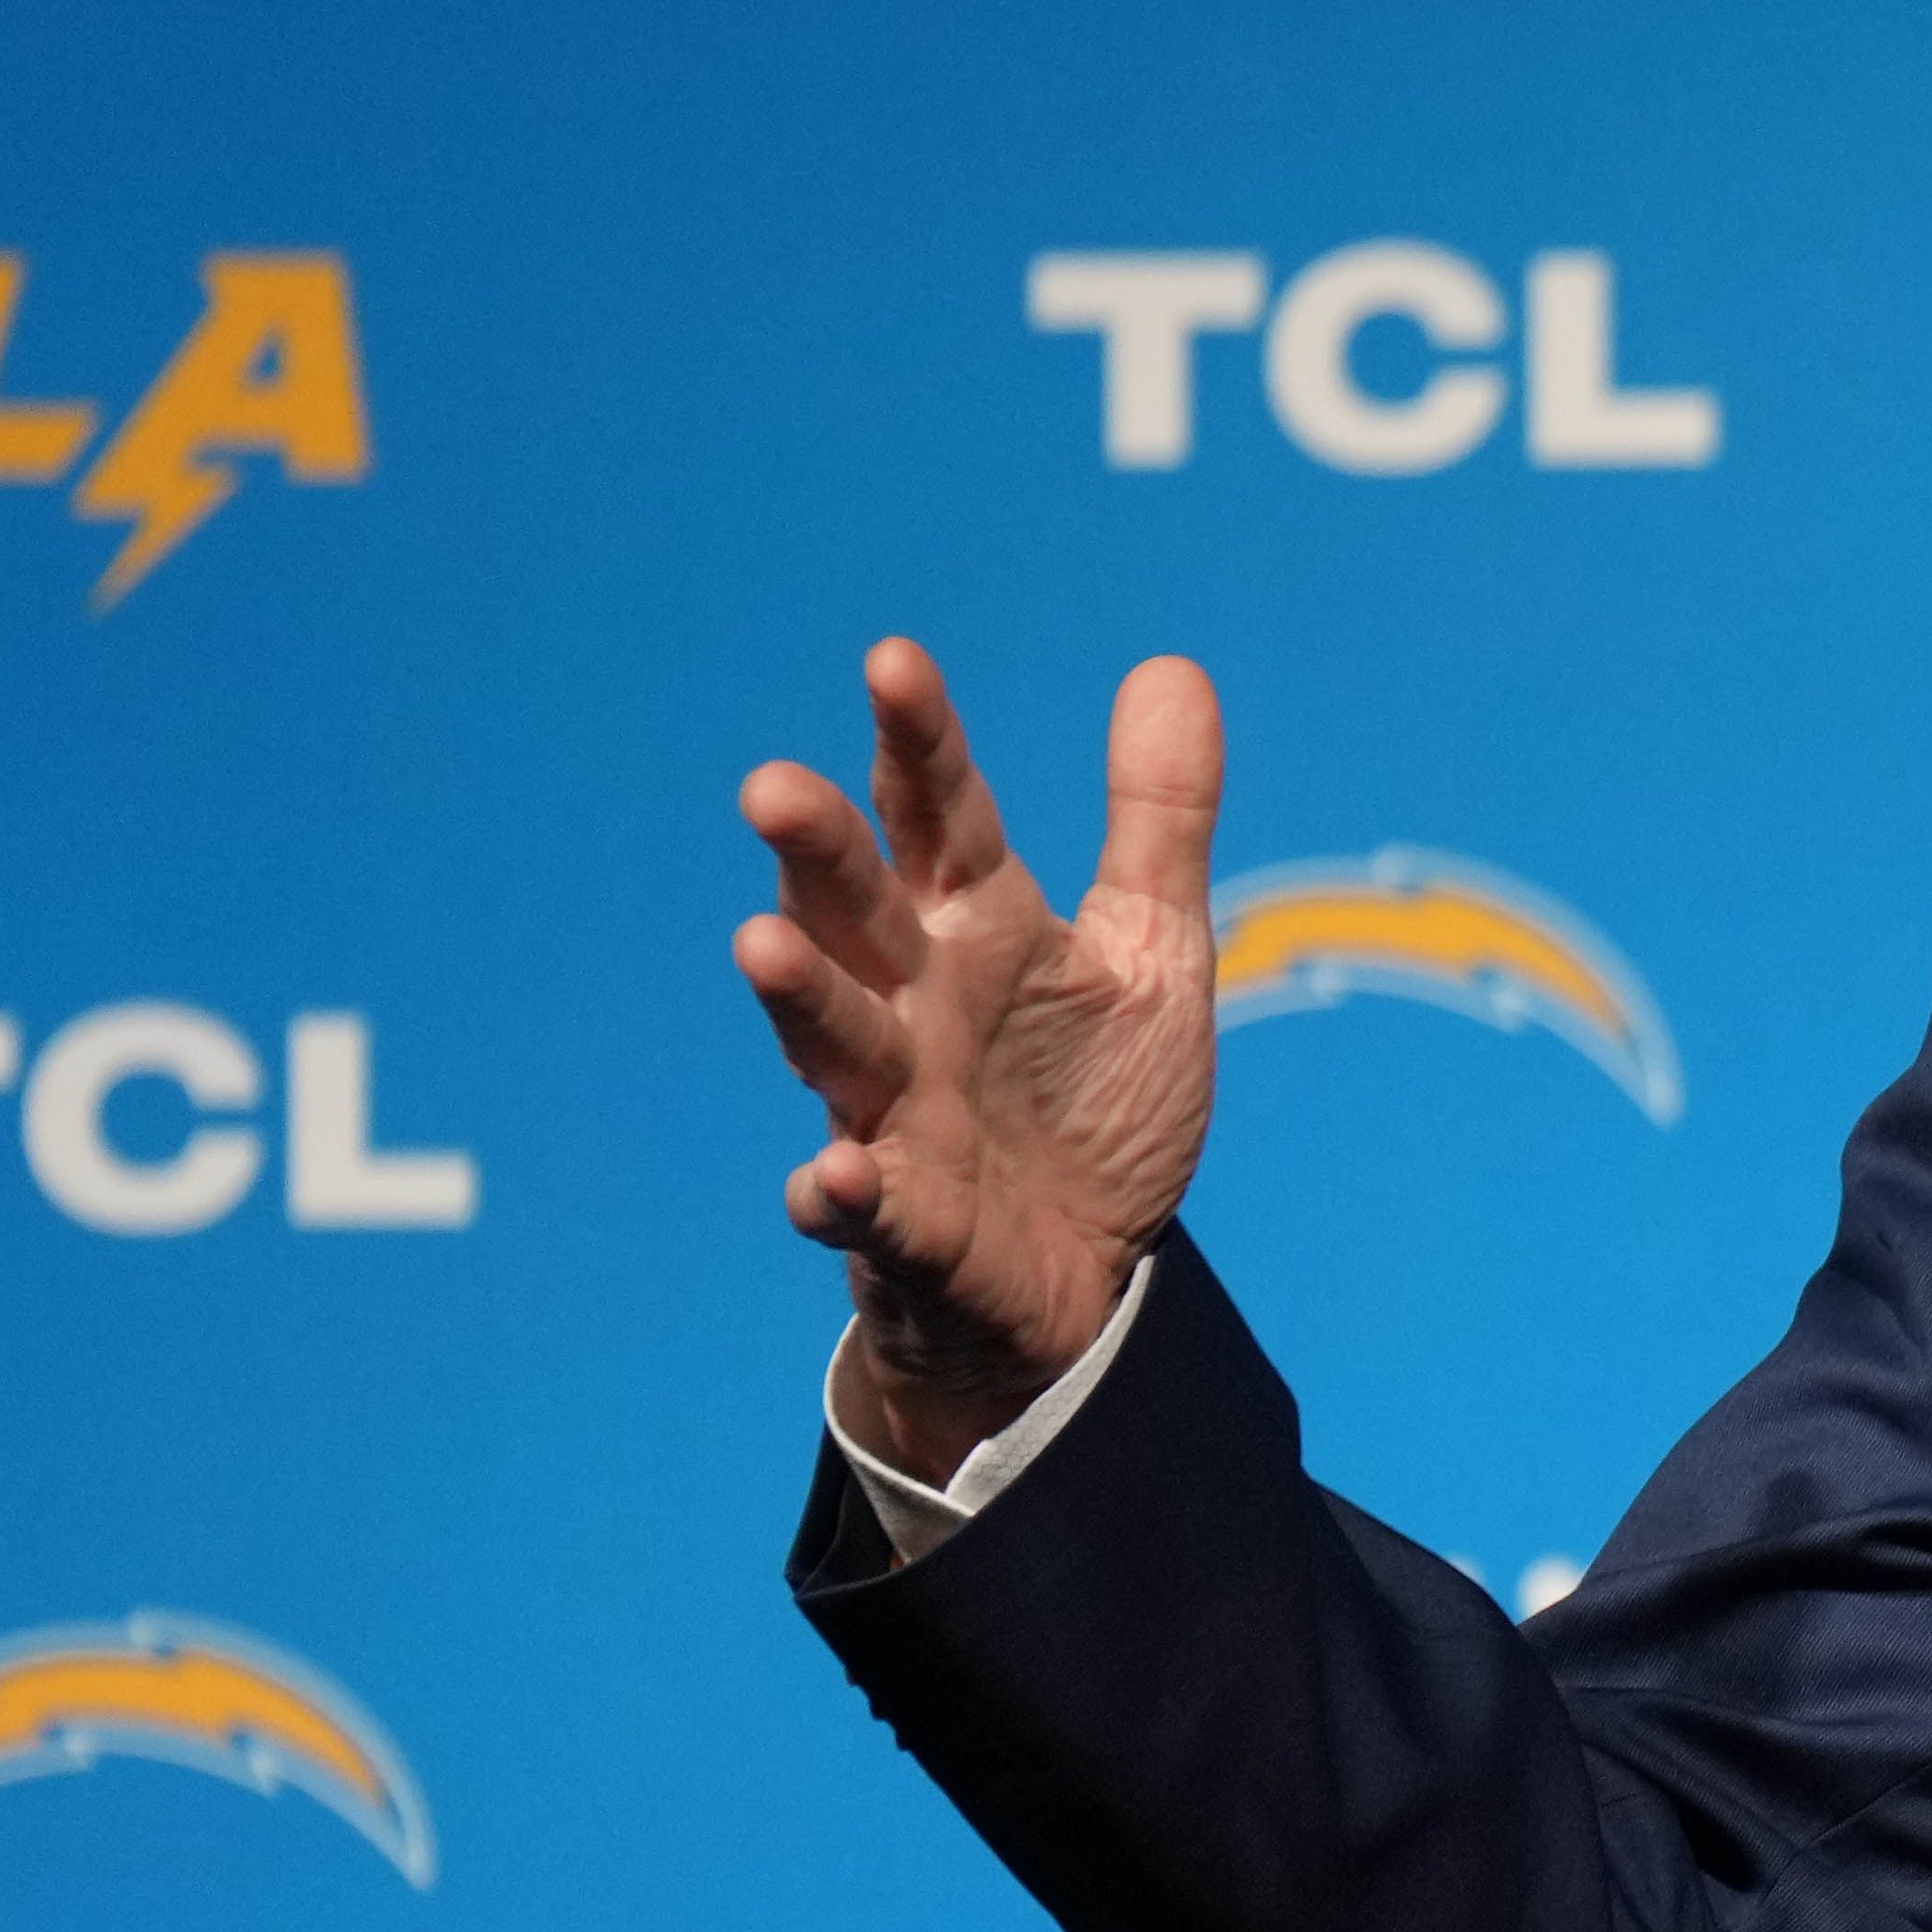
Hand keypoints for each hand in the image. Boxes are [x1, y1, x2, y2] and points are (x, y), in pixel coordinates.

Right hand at [733, 643, 1222, 1469]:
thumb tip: (1172, 665)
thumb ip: (1158, 821)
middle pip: (856, 915)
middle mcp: (917, 1005)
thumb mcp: (1152, 952)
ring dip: (800, 997)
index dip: (917, 743)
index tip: (893, 660)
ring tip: (759, 944)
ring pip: (836, 1042)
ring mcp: (898, 1111)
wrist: (1084, 1270)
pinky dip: (842, 1192)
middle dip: (817, 855)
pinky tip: (834, 1177)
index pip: (943, 817)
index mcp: (978, 928)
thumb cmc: (1092, 1098)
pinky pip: (863, 1207)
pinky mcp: (906, 1222)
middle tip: (774, 786)